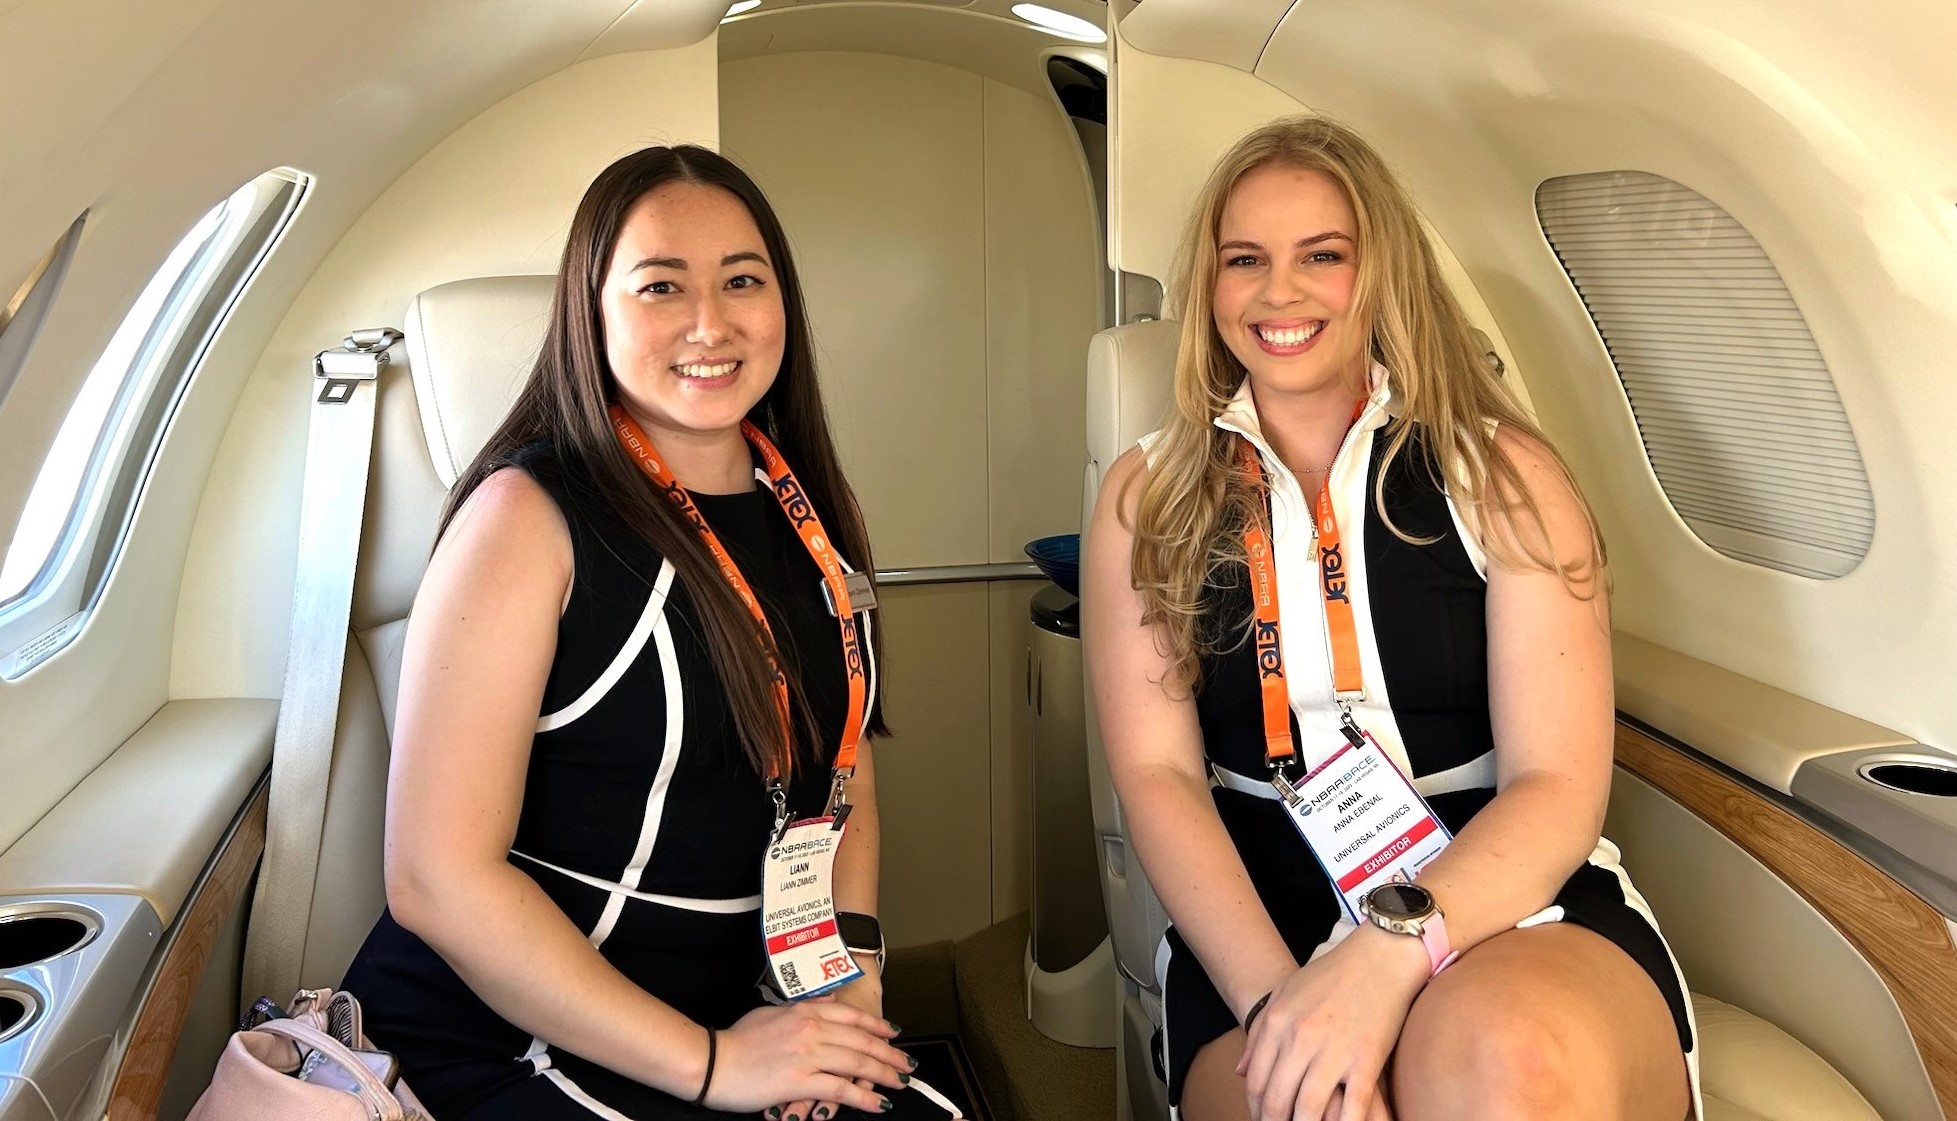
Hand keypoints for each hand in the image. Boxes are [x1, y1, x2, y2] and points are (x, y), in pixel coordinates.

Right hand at [700, 999, 907, 1114]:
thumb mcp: (771, 1012)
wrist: (713, 1061)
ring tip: (900, 1083)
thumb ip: (802, 1007)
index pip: (851, 1016)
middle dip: (889, 1053)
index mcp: (805, 1012)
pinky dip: (863, 1098)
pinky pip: (841, 1089)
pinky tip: (878, 1104)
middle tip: (907, 1063)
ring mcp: (808, 1055)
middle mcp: (812, 1029)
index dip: (877, 1026)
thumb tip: (826, 1001)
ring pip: (858, 1064)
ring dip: (884, 1075)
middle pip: (862, 1041)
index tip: (894, 1034)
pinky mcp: (801, 1081)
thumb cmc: (737, 1040)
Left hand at [1237, 924, 1427, 1120]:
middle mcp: (1299, 1039)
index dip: (1255, 1109)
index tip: (1260, 1120)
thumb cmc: (1332, 974)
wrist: (1379, 956)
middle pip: (1277, 1100)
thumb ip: (1259, 1033)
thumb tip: (1240, 1071)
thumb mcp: (1284, 994)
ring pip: (1308, 1109)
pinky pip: (1352, 1106)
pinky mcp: (1366, 1059)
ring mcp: (1333, 1051)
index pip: (1256, 1081)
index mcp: (1277, 1023)